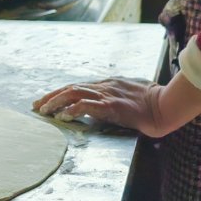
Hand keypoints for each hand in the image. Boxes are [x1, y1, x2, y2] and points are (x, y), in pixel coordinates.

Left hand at [34, 77, 166, 136]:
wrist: (164, 105)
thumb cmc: (151, 102)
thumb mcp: (128, 95)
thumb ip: (114, 96)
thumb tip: (103, 105)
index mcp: (107, 83)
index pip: (77, 86)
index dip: (59, 92)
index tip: (46, 100)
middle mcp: (104, 86)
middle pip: (71, 88)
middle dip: (51, 96)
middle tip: (36, 105)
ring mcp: (107, 95)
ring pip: (74, 93)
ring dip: (57, 102)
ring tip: (44, 110)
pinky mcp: (112, 106)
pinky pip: (88, 106)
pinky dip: (73, 110)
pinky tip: (64, 116)